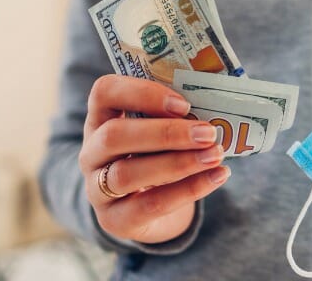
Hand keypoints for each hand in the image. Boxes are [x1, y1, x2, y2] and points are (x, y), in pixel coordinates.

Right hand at [79, 75, 230, 243]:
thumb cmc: (160, 156)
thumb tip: (220, 106)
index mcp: (101, 118)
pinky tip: (218, 176)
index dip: (141, 93)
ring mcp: (97, 189)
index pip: (104, 92)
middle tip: (208, 133)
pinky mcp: (115, 219)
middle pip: (113, 136)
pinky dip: (188, 190)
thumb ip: (179, 117)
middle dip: (165, 133)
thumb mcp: (162, 132)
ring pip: (127, 174)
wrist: (149, 210)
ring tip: (215, 155)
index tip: (183, 104)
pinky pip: (150, 205)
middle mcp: (91, 152)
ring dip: (178, 163)